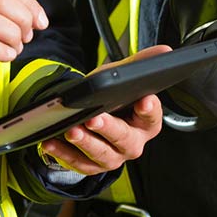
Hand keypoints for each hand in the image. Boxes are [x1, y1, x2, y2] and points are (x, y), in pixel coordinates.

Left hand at [37, 45, 168, 174]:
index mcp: (146, 123)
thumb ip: (140, 64)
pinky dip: (63, 153)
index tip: (143, 100)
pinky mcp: (93, 166)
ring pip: (101, 154)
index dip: (148, 109)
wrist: (93, 117)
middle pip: (124, 139)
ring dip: (85, 142)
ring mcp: (113, 157)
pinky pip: (78, 163)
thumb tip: (165, 50)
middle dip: (108, 128)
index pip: (152, 117)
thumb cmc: (112, 99)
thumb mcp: (122, 78)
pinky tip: (51, 142)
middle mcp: (132, 143)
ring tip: (71, 130)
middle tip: (94, 117)